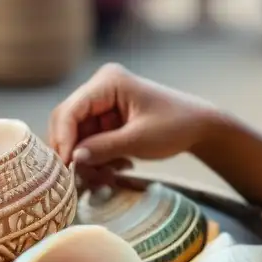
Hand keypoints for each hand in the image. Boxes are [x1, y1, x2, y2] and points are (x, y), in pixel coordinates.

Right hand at [48, 63, 217, 190]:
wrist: (198, 127)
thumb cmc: (175, 125)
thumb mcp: (139, 139)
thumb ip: (104, 147)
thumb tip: (73, 159)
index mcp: (108, 81)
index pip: (71, 110)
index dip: (64, 139)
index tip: (66, 167)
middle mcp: (100, 87)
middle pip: (68, 123)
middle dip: (76, 153)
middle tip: (85, 179)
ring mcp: (102, 104)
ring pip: (77, 137)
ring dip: (89, 161)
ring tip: (108, 177)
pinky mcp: (106, 119)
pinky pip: (89, 142)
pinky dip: (98, 159)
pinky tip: (117, 168)